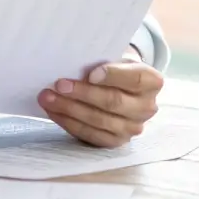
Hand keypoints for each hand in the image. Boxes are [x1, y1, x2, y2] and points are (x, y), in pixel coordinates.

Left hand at [37, 53, 163, 147]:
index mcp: (151, 81)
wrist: (119, 87)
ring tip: (47, 98)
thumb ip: (101, 60)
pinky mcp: (116, 141)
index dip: (113, 75)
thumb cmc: (112, 67)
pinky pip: (91, 135)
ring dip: (70, 109)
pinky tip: (53, 112)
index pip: (135, 78)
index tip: (90, 73)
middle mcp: (146, 107)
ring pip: (100, 120)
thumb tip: (71, 64)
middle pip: (114, 102)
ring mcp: (132, 127)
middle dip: (82, 93)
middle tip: (58, 85)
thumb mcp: (113, 57)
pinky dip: (69, 123)